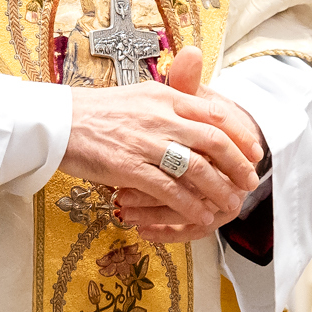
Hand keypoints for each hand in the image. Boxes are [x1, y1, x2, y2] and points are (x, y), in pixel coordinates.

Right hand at [63, 46, 258, 242]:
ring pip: (196, 168)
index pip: (215, 112)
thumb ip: (173, 97)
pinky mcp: (129, 168)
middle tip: (249, 182)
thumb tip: (203, 105)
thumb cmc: (100, 111)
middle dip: (238, 165)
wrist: (59, 122)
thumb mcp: (141, 94)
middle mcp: (160, 117)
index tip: (253, 150)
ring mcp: (145, 143)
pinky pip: (168, 190)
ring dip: (219, 190)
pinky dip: (189, 206)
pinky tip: (200, 217)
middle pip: (214, 140)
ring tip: (230, 204)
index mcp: (165, 96)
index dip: (240, 134)